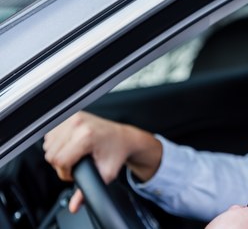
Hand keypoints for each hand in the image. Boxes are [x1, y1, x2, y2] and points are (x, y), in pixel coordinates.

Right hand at [43, 111, 160, 212]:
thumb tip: (74, 206)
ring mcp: (72, 117)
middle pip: (51, 153)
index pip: (58, 160)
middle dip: (62, 164)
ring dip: (58, 152)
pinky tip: (71, 145)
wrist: (124, 138)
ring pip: (48, 144)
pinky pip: (51, 134)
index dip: (65, 172)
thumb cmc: (116, 153)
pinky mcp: (69, 114)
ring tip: (75, 154)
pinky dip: (57, 142)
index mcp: (85, 136)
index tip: (76, 172)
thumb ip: (88, 191)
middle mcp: (77, 124)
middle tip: (77, 164)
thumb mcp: (105, 174)